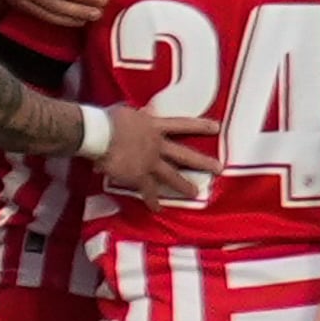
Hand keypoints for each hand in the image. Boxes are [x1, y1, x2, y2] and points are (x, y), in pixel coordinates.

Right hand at [94, 105, 216, 204]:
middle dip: (203, 161)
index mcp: (154, 126)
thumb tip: (144, 112)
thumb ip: (139, 114)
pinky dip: (152, 201)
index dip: (200, 126)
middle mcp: (157, 144)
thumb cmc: (109, 119)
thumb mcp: (127, 111)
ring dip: (184, 185)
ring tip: (195, 193)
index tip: (216, 127)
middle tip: (219, 168)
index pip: (182, 124)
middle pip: (185, 154)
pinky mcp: (139, 176)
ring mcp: (150, 161)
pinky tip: (157, 209)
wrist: (100, 133)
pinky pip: (148, 191)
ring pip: (172, 176)